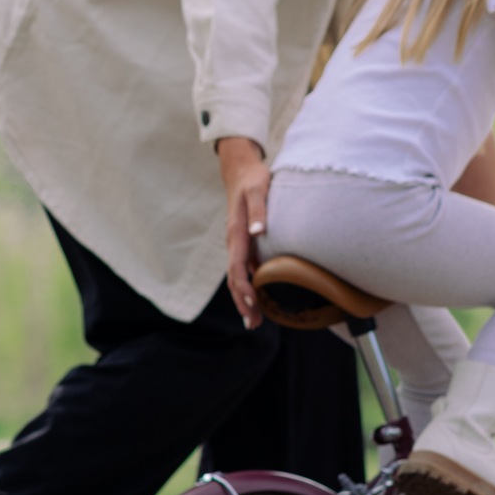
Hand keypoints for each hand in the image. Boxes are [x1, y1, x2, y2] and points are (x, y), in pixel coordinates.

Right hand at [218, 137, 269, 327]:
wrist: (241, 169)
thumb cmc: (253, 178)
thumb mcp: (258, 188)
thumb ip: (259, 209)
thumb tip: (259, 231)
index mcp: (236, 232)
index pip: (236, 267)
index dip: (243, 287)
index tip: (252, 304)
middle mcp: (234, 241)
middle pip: (234, 278)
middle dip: (242, 302)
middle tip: (253, 324)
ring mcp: (238, 243)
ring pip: (238, 276)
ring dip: (244, 299)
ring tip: (255, 321)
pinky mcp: (245, 242)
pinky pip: (244, 269)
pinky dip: (250, 286)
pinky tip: (259, 298)